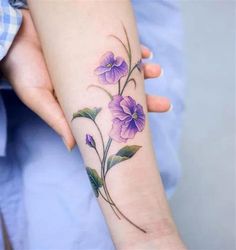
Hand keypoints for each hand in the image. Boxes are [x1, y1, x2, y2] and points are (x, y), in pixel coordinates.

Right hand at [0, 9, 170, 150]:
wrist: (13, 37)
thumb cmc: (22, 69)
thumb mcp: (38, 97)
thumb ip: (56, 119)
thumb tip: (73, 146)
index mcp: (79, 100)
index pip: (109, 114)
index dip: (127, 121)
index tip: (146, 127)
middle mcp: (90, 84)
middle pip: (122, 96)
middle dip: (144, 101)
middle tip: (165, 105)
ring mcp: (94, 65)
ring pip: (124, 72)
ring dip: (142, 74)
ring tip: (157, 72)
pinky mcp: (93, 44)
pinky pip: (118, 48)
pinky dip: (133, 50)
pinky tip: (146, 53)